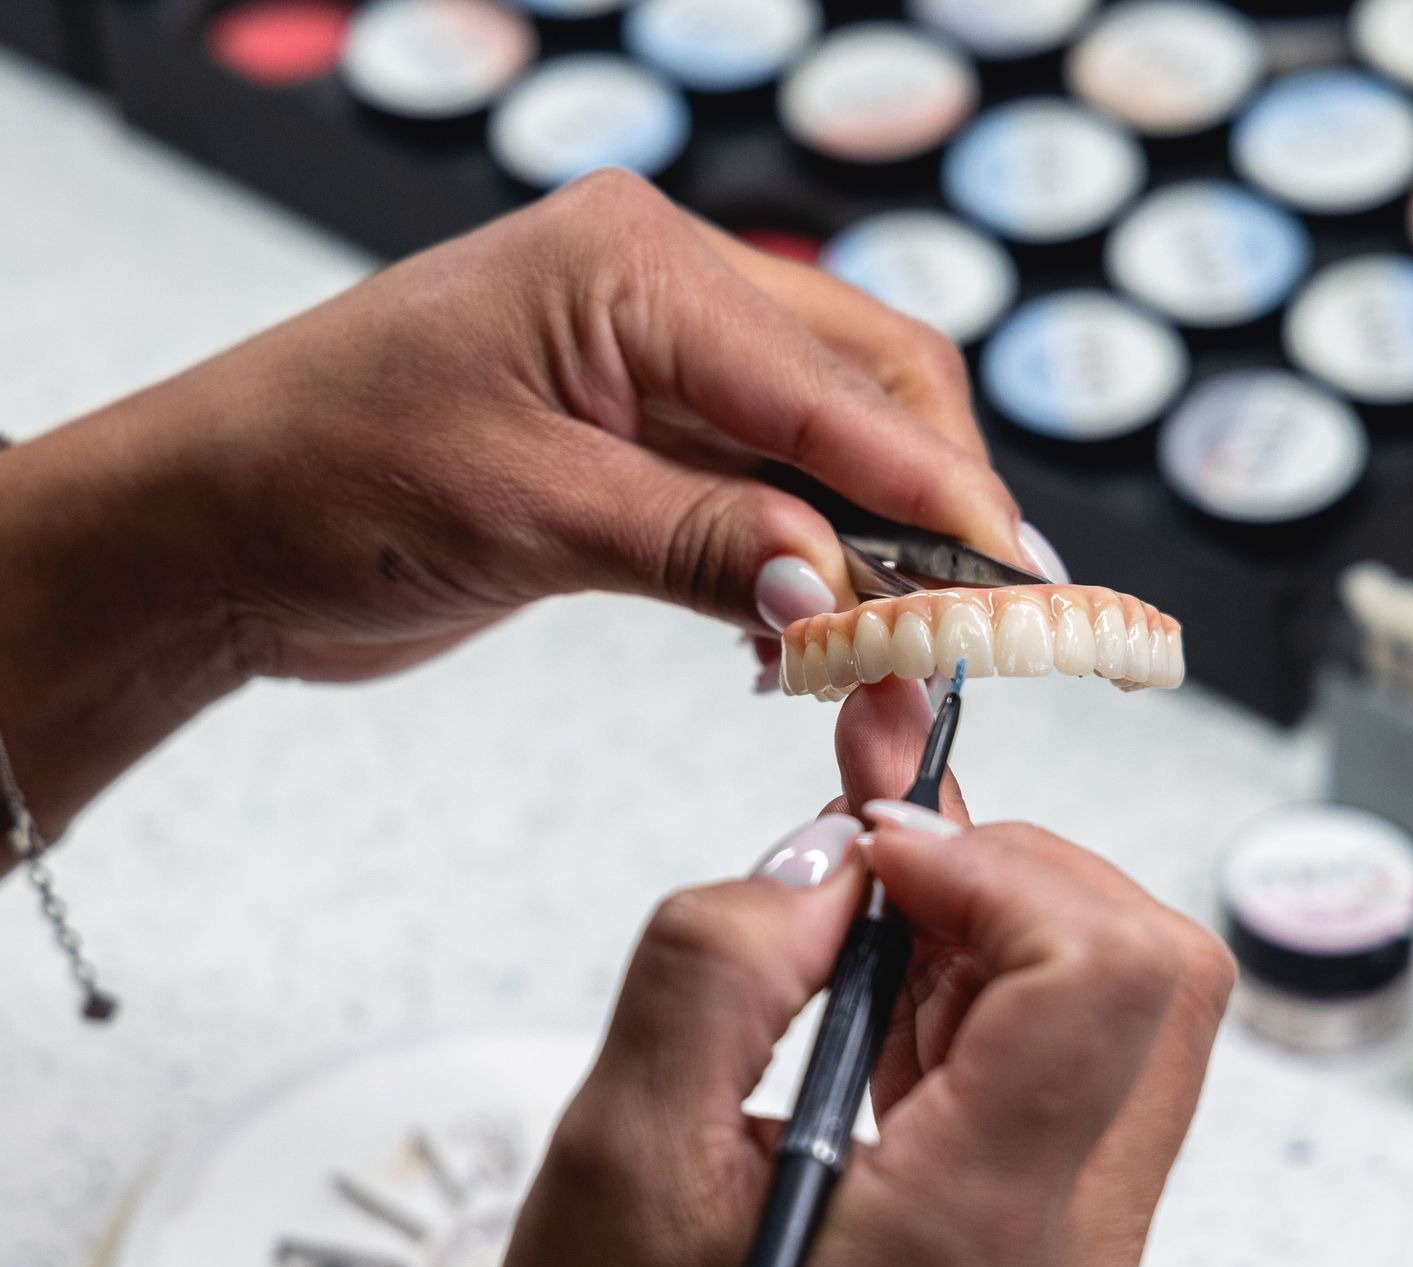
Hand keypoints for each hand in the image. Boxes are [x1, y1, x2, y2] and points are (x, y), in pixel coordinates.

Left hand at [0, 171, 1054, 838]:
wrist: (208, 523)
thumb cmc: (316, 477)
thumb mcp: (521, 510)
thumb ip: (700, 540)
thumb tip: (840, 588)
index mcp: (633, 264)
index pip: (837, 381)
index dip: (937, 489)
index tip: (1011, 582)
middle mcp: (663, 293)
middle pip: (867, 391)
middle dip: (927, 516)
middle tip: (966, 633)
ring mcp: (658, 364)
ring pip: (830, 450)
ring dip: (872, 555)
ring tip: (885, 664)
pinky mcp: (644, 439)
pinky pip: (771, 490)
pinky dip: (805, 566)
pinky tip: (801, 640)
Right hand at [501, 679, 1234, 1266]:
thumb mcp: (618, 1166)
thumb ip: (716, 973)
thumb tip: (833, 849)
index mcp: (980, 1234)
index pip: (1104, 975)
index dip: (998, 865)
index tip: (878, 847)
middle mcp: (1070, 1242)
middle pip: (1150, 974)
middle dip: (1011, 869)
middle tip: (880, 834)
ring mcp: (1077, 1238)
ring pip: (1118, 1003)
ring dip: (995, 911)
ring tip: (866, 884)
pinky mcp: (1052, 1222)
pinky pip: (1070, 1055)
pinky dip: (984, 975)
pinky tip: (887, 958)